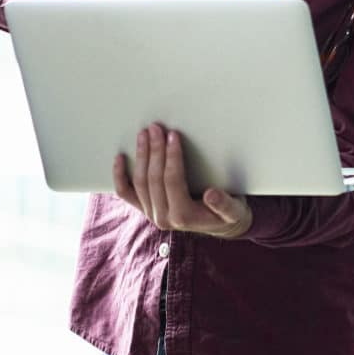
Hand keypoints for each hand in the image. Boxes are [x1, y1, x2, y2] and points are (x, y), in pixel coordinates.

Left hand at [112, 123, 252, 238]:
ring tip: (144, 134)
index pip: (172, 181)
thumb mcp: (234, 210)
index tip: (173, 136)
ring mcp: (151, 213)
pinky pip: (126, 192)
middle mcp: (163, 218)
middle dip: (154, 150)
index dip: (172, 156)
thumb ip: (225, 205)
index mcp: (183, 217)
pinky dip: (120, 175)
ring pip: (139, 182)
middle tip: (156, 128)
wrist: (220, 226)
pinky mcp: (145, 208)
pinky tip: (120, 158)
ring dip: (140, 156)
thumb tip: (212, 195)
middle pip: (153, 179)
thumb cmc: (228, 214)